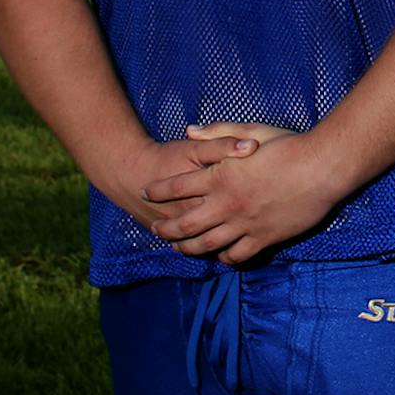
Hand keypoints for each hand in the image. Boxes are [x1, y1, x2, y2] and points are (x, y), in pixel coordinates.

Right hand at [109, 131, 259, 235]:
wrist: (130, 172)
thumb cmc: (169, 157)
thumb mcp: (197, 147)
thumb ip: (223, 144)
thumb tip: (251, 146)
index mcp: (206, 188)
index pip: (240, 198)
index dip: (256, 199)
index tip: (264, 193)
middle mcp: (194, 212)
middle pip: (228, 226)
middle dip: (245, 225)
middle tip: (256, 218)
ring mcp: (180, 228)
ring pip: (209, 244)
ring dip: (227, 241)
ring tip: (239, 233)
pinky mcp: (169, 236)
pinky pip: (190, 250)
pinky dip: (206, 249)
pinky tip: (219, 245)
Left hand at [141, 126, 342, 263]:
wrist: (322, 168)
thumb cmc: (289, 146)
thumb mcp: (251, 131)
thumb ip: (218, 132)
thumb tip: (189, 131)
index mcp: (220, 177)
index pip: (176, 187)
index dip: (158, 191)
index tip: (147, 192)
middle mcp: (226, 204)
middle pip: (185, 224)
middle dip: (166, 228)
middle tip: (157, 229)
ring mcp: (244, 223)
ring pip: (207, 244)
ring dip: (188, 248)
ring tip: (179, 248)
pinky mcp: (263, 237)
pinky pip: (238, 254)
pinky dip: (226, 257)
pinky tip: (222, 256)